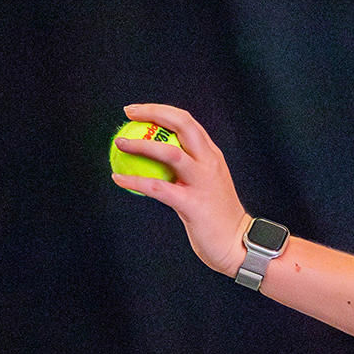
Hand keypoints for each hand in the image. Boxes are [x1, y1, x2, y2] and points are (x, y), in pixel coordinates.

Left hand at [113, 104, 250, 276]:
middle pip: (183, 125)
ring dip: (142, 144)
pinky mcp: (192, 204)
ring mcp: (203, 182)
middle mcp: (209, 162)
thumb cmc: (215, 215)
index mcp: (211, 155)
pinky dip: (135, 181)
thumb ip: (186, 168)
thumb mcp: (205, 183)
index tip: (137, 111)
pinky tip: (117, 178)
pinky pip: (157, 188)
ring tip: (120, 142)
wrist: (236, 244)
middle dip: (154, 113)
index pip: (187, 121)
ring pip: (170, 153)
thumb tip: (153, 158)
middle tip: (129, 113)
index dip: (161, 110)